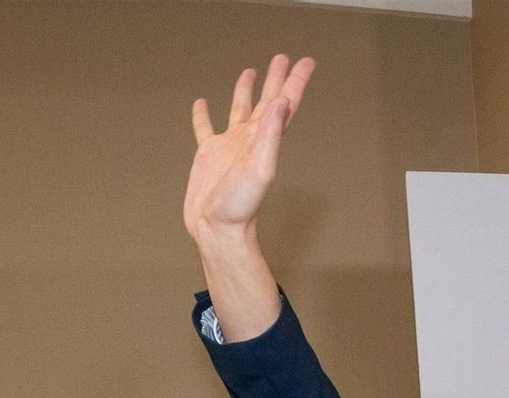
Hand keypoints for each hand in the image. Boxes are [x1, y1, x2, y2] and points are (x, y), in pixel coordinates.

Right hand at [185, 55, 314, 245]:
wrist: (217, 229)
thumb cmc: (240, 206)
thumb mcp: (259, 167)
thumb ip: (270, 135)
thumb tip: (282, 102)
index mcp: (264, 140)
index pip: (285, 104)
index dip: (295, 82)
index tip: (306, 61)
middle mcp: (249, 139)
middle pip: (267, 101)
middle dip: (276, 79)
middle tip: (283, 57)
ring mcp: (229, 146)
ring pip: (239, 109)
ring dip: (247, 90)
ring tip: (252, 70)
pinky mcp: (208, 155)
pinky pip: (205, 128)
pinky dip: (203, 114)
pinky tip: (202, 102)